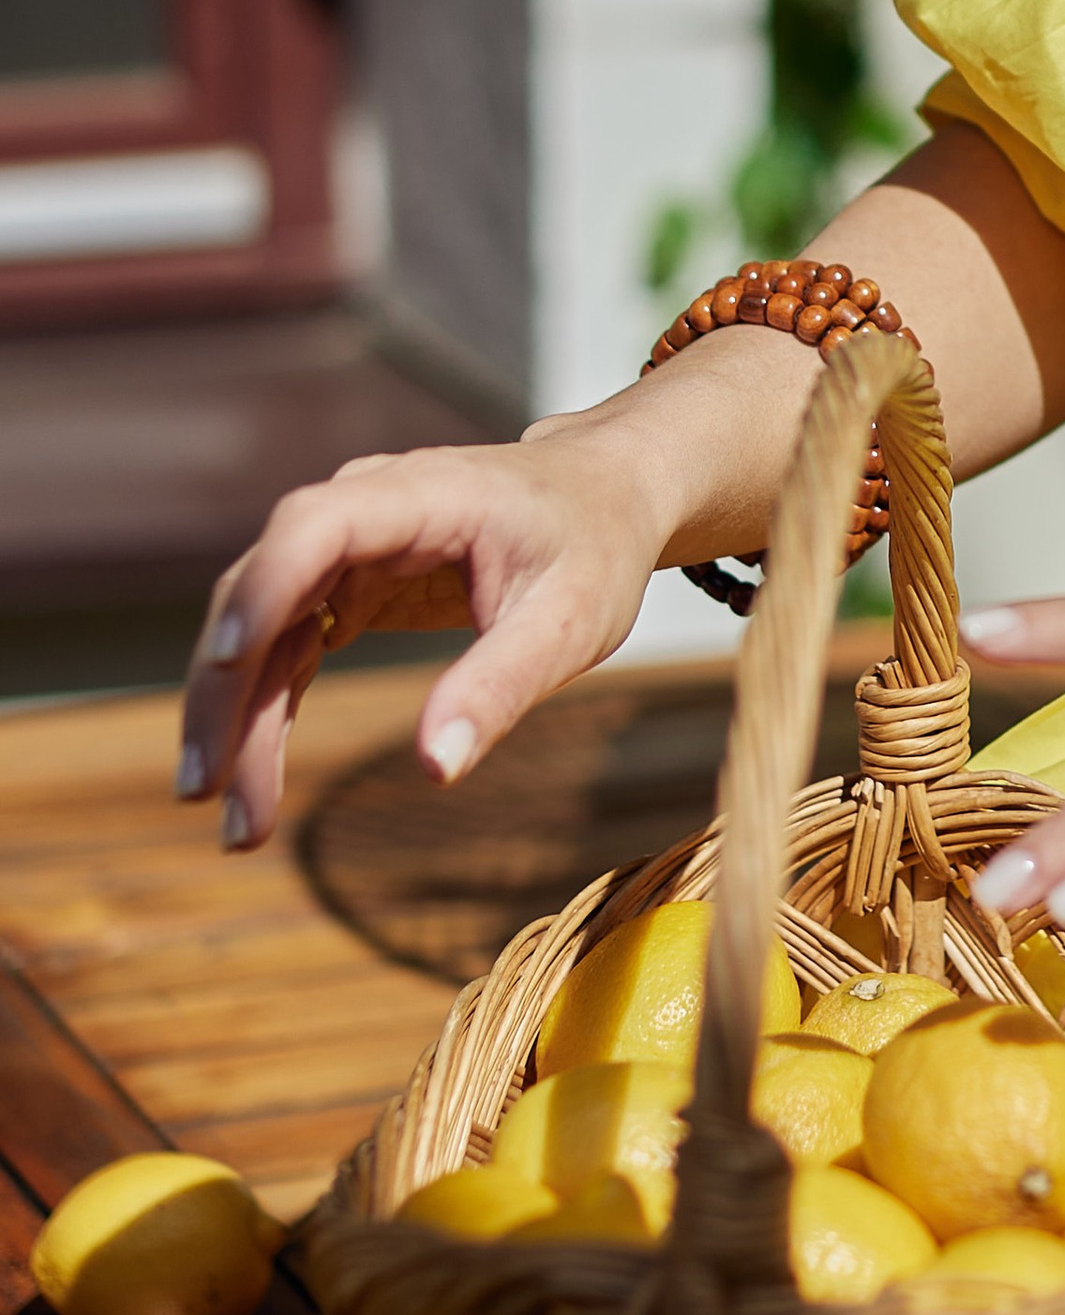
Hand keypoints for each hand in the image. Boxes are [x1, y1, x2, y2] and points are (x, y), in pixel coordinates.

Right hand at [175, 421, 677, 850]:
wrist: (605, 499)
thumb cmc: (593, 547)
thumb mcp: (571, 620)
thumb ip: (501, 683)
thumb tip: (435, 768)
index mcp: (423, 494)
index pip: (317, 525)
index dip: (266, 586)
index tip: (231, 661)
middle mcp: (365, 509)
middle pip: (262, 588)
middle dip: (226, 690)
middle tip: (209, 791)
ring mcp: (347, 549)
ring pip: (261, 629)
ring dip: (236, 719)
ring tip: (238, 820)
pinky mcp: (347, 587)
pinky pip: (286, 650)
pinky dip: (266, 715)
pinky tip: (256, 784)